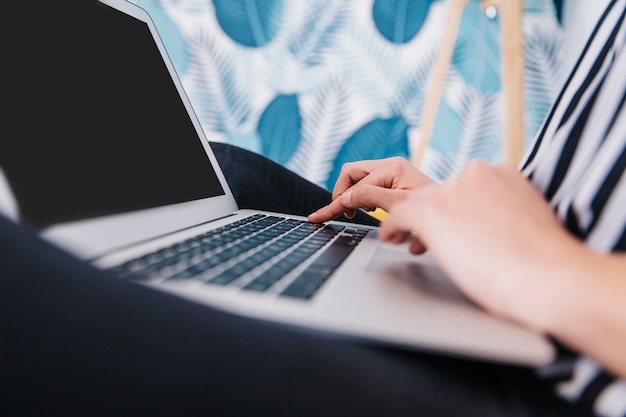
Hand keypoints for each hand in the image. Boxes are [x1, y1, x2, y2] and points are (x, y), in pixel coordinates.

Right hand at [308, 157, 433, 222]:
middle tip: (346, 214)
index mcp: (391, 167)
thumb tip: (345, 198)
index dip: (337, 201)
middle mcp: (392, 165)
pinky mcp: (397, 182)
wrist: (456, 216)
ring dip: (358, 200)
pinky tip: (373, 211)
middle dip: (345, 195)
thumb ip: (369, 197)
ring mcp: (394, 173)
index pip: (352, 181)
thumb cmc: (434, 210)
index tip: (320, 216)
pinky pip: (371, 187)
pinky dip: (367, 201)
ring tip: (362, 213)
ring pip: (360, 182)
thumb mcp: (398, 205)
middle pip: (352, 174)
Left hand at [379, 160, 577, 324]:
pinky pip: (397, 213)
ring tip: (400, 232)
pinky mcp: (432, 211)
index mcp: (504, 175)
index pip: (467, 186)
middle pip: (440, 193)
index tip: (452, 222)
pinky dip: (390, 226)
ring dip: (407, 219)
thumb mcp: (528, 223)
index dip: (455, 207)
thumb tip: (493, 230)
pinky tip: (390, 237)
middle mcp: (476, 175)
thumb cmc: (547, 266)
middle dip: (433, 215)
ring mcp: (453, 191)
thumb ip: (507, 215)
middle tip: (428, 234)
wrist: (550, 278)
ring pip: (415, 200)